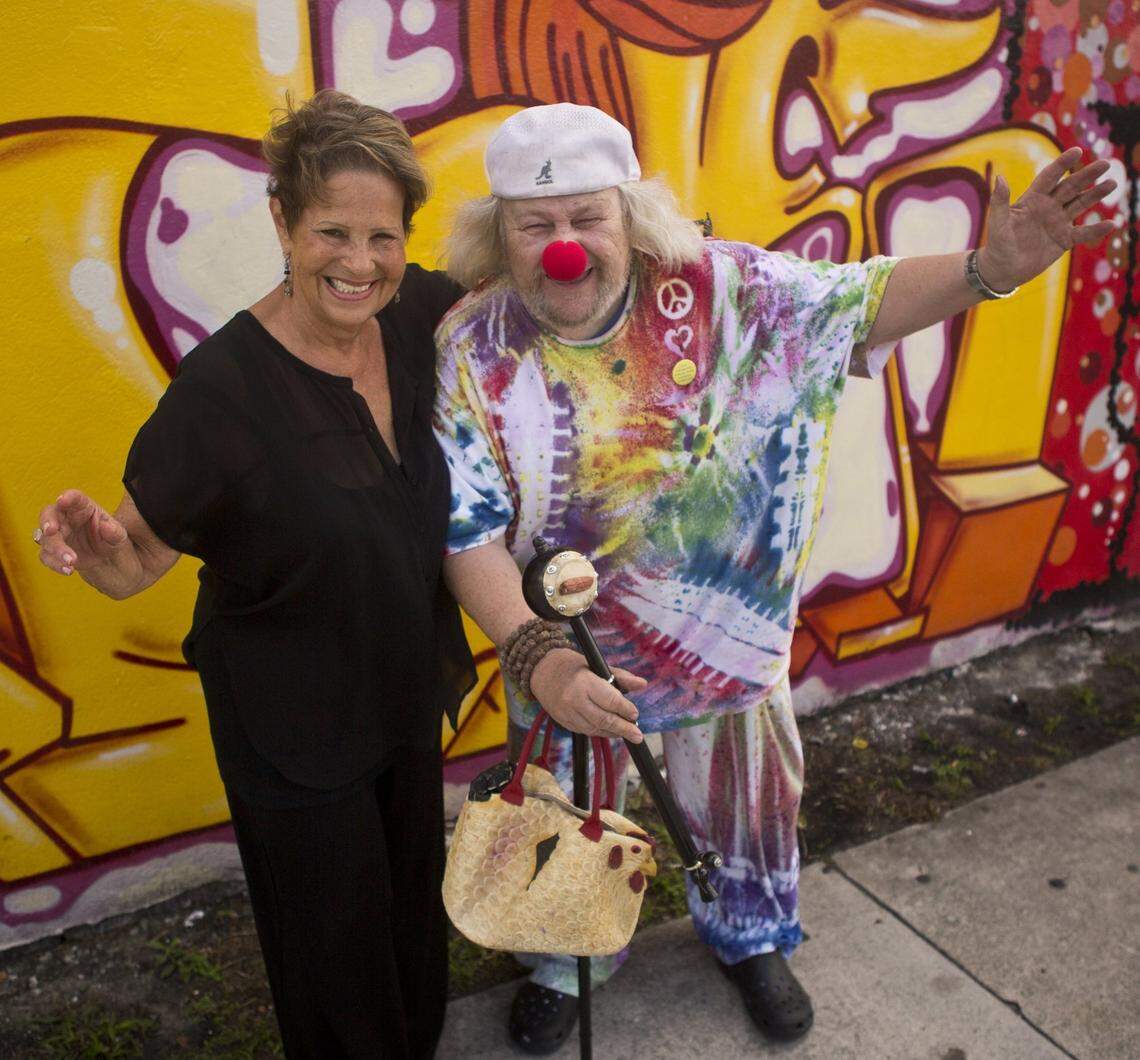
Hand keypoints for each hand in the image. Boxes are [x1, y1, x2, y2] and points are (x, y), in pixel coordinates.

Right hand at [36, 489, 141, 593]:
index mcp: (83, 507)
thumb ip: (114, 531)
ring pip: (46, 538)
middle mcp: (66, 518)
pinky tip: (68, 570)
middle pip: (49, 514)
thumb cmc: (111, 539)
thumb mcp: (119, 535)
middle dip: (47, 521)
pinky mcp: (52, 550)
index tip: (62, 500)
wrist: (107, 560)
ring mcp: (57, 534)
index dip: (67, 497)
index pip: (74, 498)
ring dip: (56, 549)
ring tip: (72, 561)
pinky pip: (46, 555)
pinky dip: (55, 563)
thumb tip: (105, 526)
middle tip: (51, 531)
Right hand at [529, 648, 646, 742]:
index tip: (635, 714)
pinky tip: (610, 731)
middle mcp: (574, 699)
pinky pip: (585, 731)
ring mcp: (566, 712)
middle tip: (638, 736)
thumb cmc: (571, 665)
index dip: (625, 710)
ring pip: (594, 729)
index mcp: (584, 682)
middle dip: (623, 729)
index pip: (610, 701)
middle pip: (604, 719)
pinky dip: (599, 732)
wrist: (541, 670)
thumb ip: (620, 676)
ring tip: (626, 734)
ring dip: (612, 733)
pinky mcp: (562, 721)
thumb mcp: (596, 664)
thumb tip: (642, 684)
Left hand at [979, 147, 1115, 291]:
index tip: (1077, 151)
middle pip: (1071, 186)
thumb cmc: (998, 244)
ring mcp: (1058, 222)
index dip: (1062, 164)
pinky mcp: (1064, 239)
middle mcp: (1048, 207)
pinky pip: (1083, 233)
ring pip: (1081, 204)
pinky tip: (1111, 224)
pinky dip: (1095, 230)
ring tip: (1112, 184)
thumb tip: (999, 178)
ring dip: (1096, 194)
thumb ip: (1000, 201)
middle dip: (1087, 175)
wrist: (1003, 270)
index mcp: (1033, 199)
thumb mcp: (998, 223)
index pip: (1050, 176)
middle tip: (1105, 163)